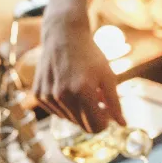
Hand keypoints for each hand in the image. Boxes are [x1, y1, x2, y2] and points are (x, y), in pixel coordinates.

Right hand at [34, 11, 124, 132]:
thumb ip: (115, 103)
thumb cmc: (90, 56)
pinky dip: (66, 106)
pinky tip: (69, 88)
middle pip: (83, 126)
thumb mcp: (108, 77)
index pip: (96, 127)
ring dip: (79, 110)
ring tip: (82, 89)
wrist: (63, 35)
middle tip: (98, 99)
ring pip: (70, 120)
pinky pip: (58, 113)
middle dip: (93, 116)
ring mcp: (48, 96)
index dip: (105, 122)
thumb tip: (122, 125)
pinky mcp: (39, 95)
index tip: (107, 111)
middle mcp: (63, 96)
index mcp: (83, 91)